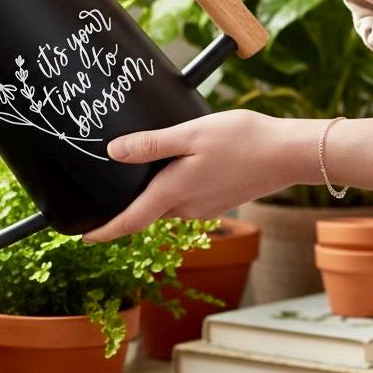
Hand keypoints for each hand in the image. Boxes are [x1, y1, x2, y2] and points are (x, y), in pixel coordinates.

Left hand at [82, 110, 317, 242]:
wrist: (290, 154)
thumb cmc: (243, 139)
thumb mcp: (191, 134)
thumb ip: (151, 144)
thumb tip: (114, 153)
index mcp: (174, 192)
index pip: (130, 221)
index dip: (104, 231)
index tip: (83, 238)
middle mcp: (187, 208)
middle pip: (146, 211)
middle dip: (126, 205)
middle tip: (106, 189)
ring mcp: (204, 207)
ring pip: (166, 203)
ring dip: (152, 193)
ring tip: (140, 171)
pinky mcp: (217, 201)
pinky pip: (184, 198)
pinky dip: (172, 188)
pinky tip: (176, 167)